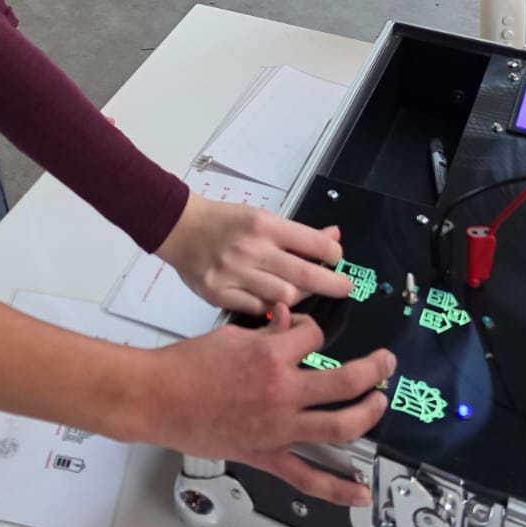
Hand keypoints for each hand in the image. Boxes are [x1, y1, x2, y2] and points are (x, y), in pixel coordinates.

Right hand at [145, 306, 391, 505]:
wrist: (159, 398)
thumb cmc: (187, 365)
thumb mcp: (232, 334)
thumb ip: (268, 332)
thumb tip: (288, 322)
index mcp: (271, 356)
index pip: (314, 336)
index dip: (315, 330)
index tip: (310, 331)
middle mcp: (282, 392)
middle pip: (345, 381)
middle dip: (373, 369)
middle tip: (385, 363)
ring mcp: (278, 429)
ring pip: (339, 427)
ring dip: (368, 413)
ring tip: (380, 402)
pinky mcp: (267, 456)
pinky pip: (309, 478)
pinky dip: (338, 489)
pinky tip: (359, 491)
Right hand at [156, 193, 352, 311]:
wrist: (180, 227)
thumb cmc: (222, 221)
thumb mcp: (261, 216)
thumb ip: (297, 233)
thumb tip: (333, 236)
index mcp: (263, 224)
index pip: (312, 242)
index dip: (333, 253)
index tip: (339, 258)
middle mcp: (251, 249)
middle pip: (304, 275)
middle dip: (332, 284)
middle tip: (344, 287)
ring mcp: (234, 274)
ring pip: (284, 297)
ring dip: (302, 298)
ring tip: (306, 293)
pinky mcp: (220, 294)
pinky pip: (259, 310)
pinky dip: (273, 310)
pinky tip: (278, 304)